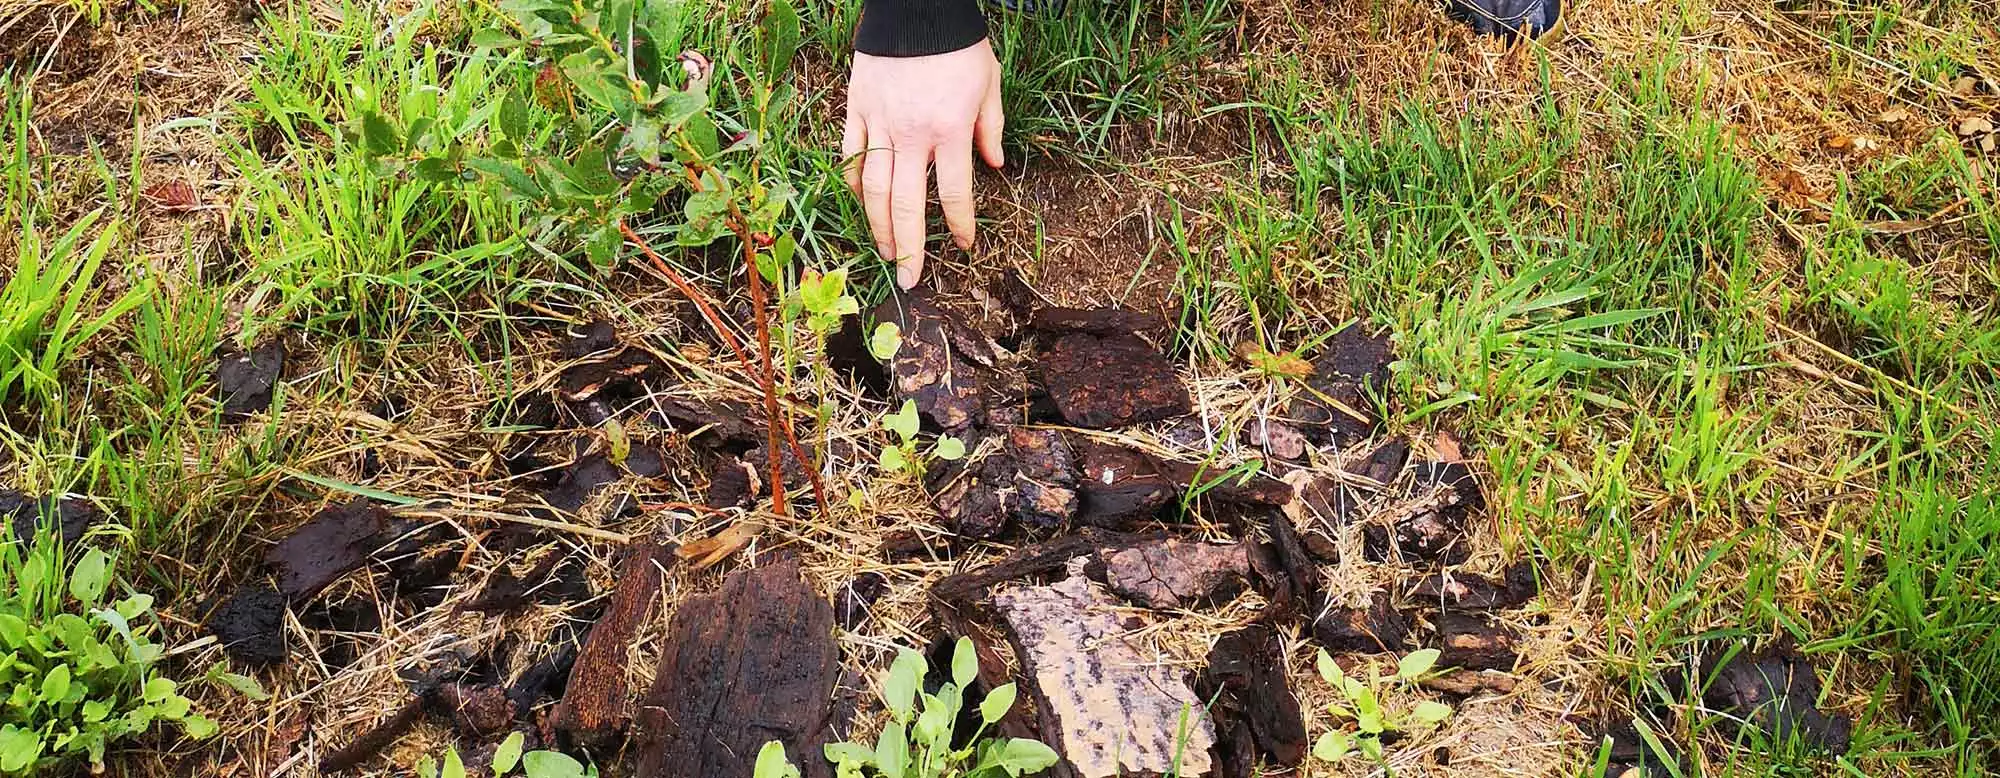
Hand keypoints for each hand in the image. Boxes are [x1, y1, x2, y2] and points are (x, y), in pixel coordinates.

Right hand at [842, 39, 1004, 288]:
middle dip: (909, 247)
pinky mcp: (856, 110)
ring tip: (885, 252)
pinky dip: (855, 183)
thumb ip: (990, 127)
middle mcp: (911, 135)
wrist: (915, 5)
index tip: (965, 245)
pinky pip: (851, 156)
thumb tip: (994, 166)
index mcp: (949, 130)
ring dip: (879, 226)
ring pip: (874, 189)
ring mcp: (878, 124)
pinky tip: (863, 203)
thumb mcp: (988, 81)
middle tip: (910, 279)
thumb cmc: (956, 42)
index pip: (954, 193)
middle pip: (907, 205)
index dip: (960, 225)